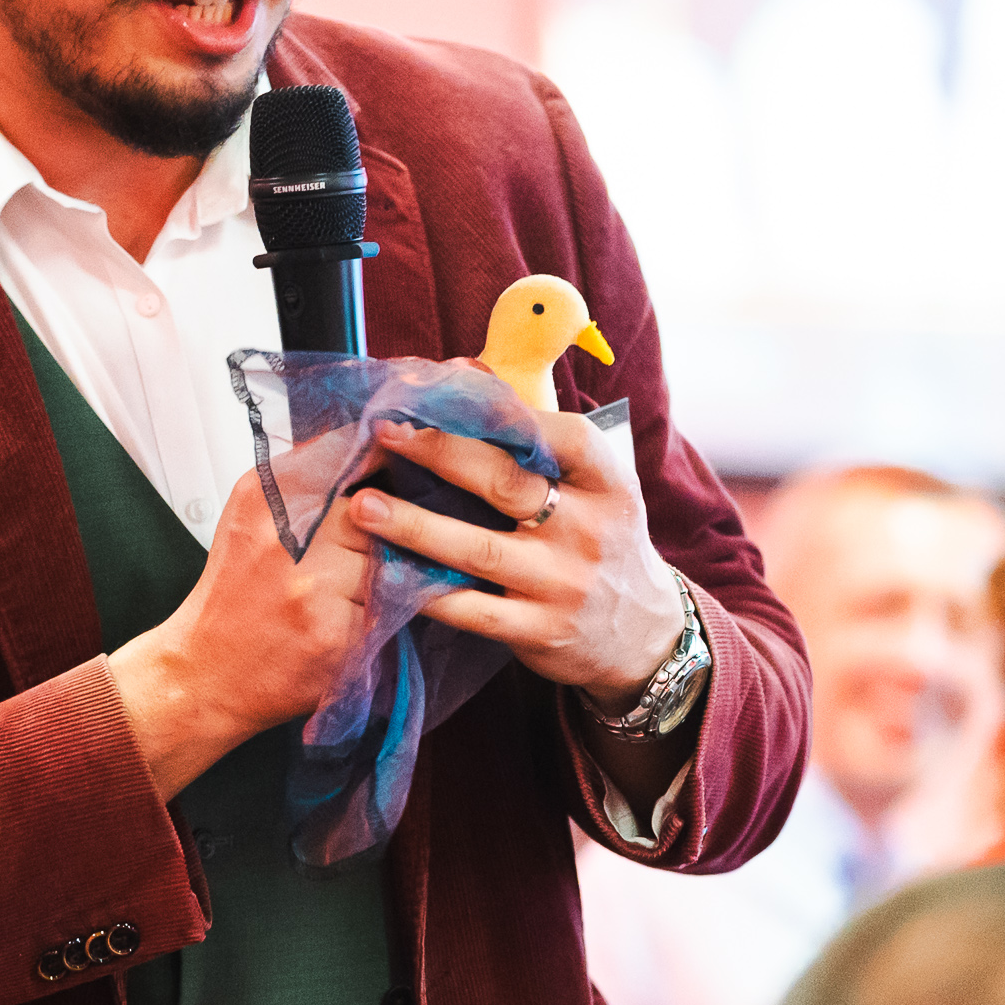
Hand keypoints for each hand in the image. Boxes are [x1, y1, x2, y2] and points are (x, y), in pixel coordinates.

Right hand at [108, 467, 381, 798]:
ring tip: (341, 594)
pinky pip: (386, 610)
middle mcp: (286, 534)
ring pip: (386, 560)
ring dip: (377, 578)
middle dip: (375, 533)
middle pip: (377, 510)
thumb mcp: (253, 518)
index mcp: (264, 496)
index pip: (347, 452)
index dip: (376, 466)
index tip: (384, 478)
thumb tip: (375, 446)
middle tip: (350, 559)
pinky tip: (341, 623)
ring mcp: (314, 586)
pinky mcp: (336, 633)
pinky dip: (373, 617)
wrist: (204, 674)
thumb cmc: (234, 593)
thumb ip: (305, 481)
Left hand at [354, 409, 679, 706]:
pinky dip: (429, 591)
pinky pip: (473, 610)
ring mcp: (563, 584)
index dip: (502, 412)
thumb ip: (539, 437)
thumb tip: (466, 371)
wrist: (642, 633)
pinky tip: (387, 572)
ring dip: (414, 526)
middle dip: (439, 453)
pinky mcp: (539, 631)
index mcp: (607, 483)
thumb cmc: (601, 539)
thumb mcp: (597, 486)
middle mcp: (589, 531)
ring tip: (362, 506)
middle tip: (385, 434)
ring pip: (478, 548)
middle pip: (506, 482)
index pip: (562, 436)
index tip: (443, 393)